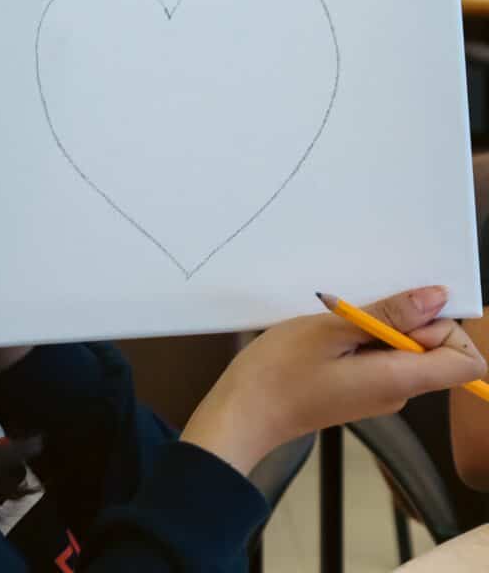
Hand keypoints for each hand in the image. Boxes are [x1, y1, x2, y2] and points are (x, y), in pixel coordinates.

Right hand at [181, 286, 486, 475]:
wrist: (245, 412)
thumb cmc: (280, 371)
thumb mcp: (330, 331)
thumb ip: (388, 315)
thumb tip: (437, 298)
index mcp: (399, 380)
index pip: (467, 361)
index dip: (446, 328)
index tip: (403, 310)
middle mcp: (400, 391)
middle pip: (435, 350)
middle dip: (405, 320)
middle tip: (355, 312)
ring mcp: (380, 392)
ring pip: (404, 350)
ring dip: (378, 326)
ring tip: (336, 323)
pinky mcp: (361, 389)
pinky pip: (382, 357)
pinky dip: (364, 338)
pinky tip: (329, 335)